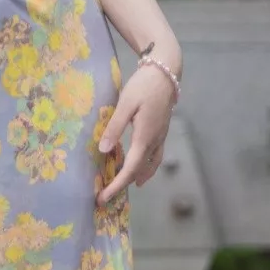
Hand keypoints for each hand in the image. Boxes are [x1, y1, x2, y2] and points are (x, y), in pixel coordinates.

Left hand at [96, 66, 174, 201]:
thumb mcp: (125, 104)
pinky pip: (155, 155)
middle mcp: (155, 141)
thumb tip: (104, 150)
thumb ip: (115, 127)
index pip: (129, 169)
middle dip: (123, 185)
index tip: (102, 198)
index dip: (116, 186)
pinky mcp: (162, 130)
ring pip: (151, 164)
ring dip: (138, 176)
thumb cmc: (144, 85)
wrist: (166, 71)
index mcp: (145, 137)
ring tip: (127, 185)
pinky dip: (146, 165)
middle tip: (107, 195)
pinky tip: (141, 165)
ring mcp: (161, 136)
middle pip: (140, 171)